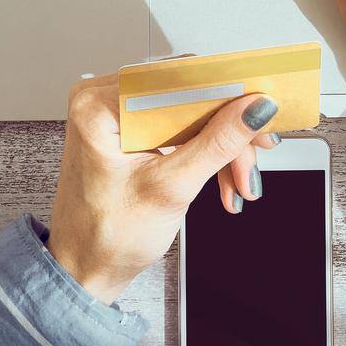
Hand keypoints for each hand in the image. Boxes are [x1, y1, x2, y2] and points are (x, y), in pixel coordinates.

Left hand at [45, 75, 279, 303]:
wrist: (86, 267)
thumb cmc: (105, 237)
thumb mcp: (171, 189)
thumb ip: (217, 144)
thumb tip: (254, 110)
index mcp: (100, 106)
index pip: (177, 79)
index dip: (225, 92)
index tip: (259, 102)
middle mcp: (104, 100)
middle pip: (188, 96)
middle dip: (227, 130)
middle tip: (256, 152)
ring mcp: (117, 114)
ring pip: (191, 113)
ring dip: (221, 147)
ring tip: (238, 181)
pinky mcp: (131, 129)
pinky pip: (180, 126)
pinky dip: (205, 151)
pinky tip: (223, 177)